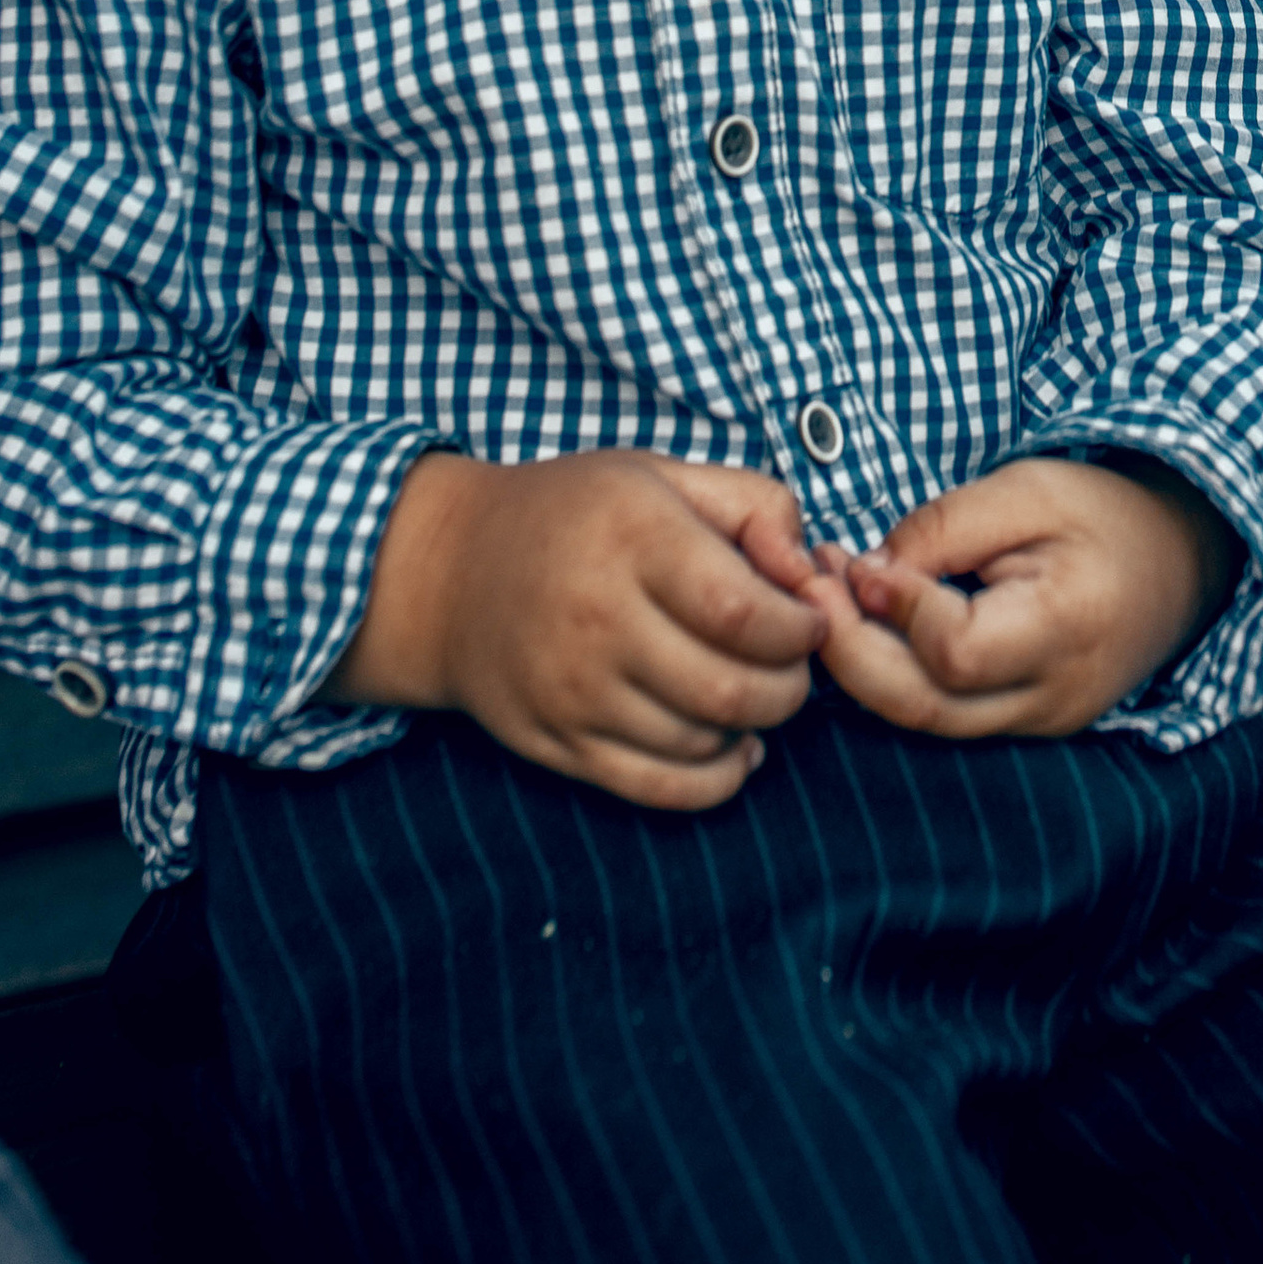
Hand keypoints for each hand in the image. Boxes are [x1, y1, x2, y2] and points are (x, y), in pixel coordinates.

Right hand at [325, 449, 826, 807]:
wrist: (452, 572)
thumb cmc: (577, 514)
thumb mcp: (664, 475)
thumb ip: (755, 505)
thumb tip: (806, 573)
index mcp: (632, 537)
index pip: (742, 612)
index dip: (799, 629)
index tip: (810, 621)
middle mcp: (597, 618)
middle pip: (730, 688)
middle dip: (790, 687)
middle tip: (794, 664)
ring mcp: (572, 691)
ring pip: (699, 742)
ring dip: (753, 726)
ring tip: (756, 691)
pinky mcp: (556, 744)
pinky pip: (657, 788)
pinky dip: (715, 780)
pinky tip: (734, 747)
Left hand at [807, 454, 1239, 738]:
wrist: (1180, 559)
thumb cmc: (1103, 513)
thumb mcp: (1026, 489)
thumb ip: (943, 530)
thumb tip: (864, 575)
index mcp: (1067, 629)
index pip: (955, 651)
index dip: (894, 608)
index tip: (853, 558)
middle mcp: (1054, 696)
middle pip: (923, 706)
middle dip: (847, 650)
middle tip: (807, 587)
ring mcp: (1040, 722)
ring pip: (923, 721)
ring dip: (859, 665)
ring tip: (826, 598)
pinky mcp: (1025, 725)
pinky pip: (942, 716)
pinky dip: (893, 675)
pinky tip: (866, 625)